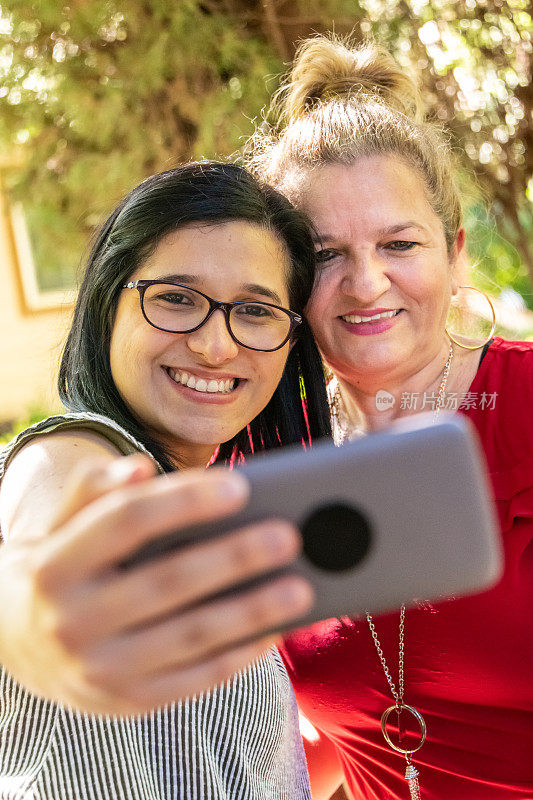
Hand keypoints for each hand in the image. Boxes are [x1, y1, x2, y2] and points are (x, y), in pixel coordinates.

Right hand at [0, 455, 312, 713]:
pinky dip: (239, 655)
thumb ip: (96, 489)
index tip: (241, 487)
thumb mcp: (64, 523)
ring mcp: (99, 669)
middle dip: (234, 558)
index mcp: (56, 563)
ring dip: (251, 613)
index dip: (185, 501)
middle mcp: (72, 620)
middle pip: (167, 581)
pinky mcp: (128, 702)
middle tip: (289, 536)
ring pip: (189, 636)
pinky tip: (274, 630)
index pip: (127, 521)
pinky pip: (194, 678)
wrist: (20, 645)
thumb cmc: (63, 565)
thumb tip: (141, 467)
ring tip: (300, 588)